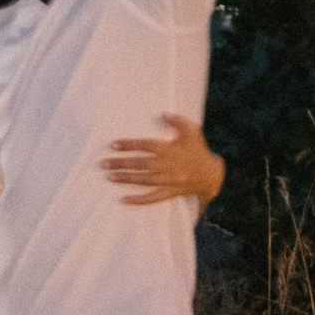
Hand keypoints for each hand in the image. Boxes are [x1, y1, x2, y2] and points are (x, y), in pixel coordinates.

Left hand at [100, 113, 224, 208]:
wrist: (211, 175)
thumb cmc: (199, 151)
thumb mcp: (192, 131)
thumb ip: (178, 121)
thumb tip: (163, 114)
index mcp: (170, 150)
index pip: (146, 146)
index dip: (129, 145)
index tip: (114, 145)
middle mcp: (167, 166)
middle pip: (140, 164)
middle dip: (121, 163)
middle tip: (103, 163)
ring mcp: (168, 181)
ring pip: (143, 180)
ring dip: (125, 178)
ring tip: (109, 176)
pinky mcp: (170, 192)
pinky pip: (152, 198)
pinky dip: (138, 200)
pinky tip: (124, 199)